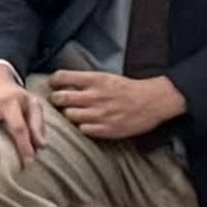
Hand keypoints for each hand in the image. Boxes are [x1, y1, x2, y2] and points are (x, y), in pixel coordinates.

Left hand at [42, 69, 184, 140]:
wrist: (153, 101)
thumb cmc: (129, 89)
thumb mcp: (107, 77)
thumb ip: (86, 81)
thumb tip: (65, 84)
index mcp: (95, 80)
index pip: (62, 77)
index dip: (54, 81)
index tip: (54, 84)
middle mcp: (94, 96)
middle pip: (60, 98)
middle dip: (57, 99)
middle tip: (60, 101)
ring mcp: (99, 114)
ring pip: (69, 115)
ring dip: (70, 114)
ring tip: (76, 112)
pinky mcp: (105, 129)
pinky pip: (82, 129)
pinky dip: (83, 126)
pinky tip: (89, 123)